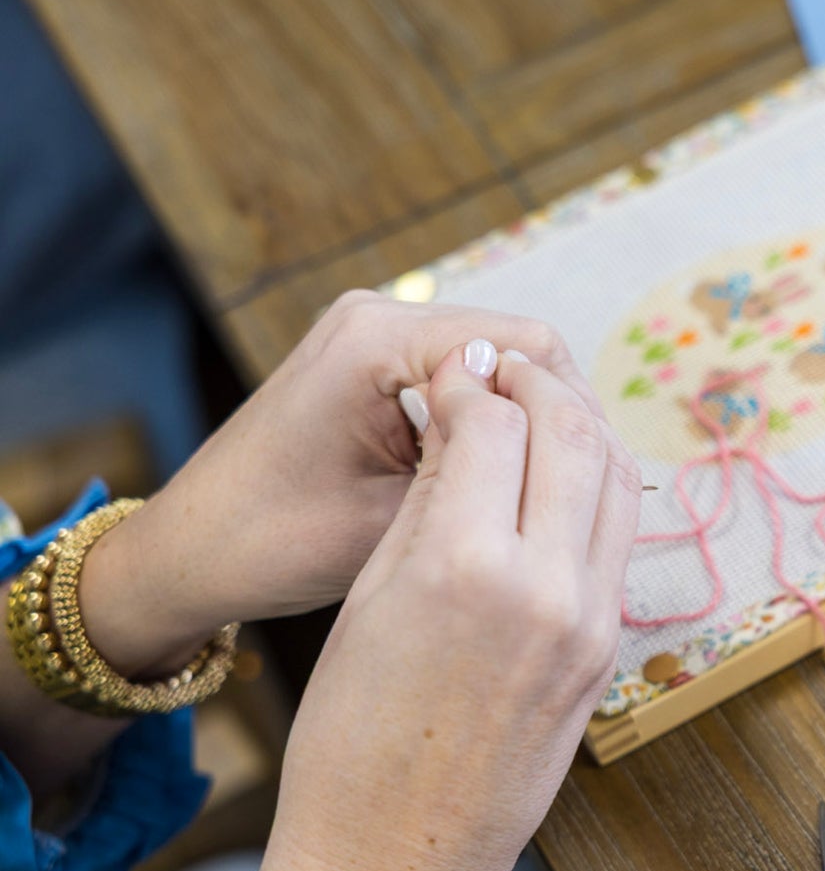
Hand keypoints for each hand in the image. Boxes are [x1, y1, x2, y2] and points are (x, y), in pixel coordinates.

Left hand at [82, 290, 604, 673]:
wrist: (183, 555)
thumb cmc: (273, 546)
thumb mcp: (398, 522)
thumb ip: (486, 479)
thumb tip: (583, 468)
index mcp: (379, 340)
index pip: (527, 349)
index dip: (572, 413)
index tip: (596, 483)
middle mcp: (376, 315)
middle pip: (517, 345)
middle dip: (554, 415)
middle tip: (583, 490)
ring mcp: (370, 331)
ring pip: (495, 360)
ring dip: (525, 419)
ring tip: (549, 488)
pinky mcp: (370, 358)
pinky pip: (458, 374)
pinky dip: (489, 420)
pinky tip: (506, 474)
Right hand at [222, 341, 639, 870]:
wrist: (394, 856)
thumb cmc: (352, 734)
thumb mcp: (372, 596)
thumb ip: (430, 499)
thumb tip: (464, 417)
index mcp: (464, 566)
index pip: (493, 422)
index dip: (469, 384)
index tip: (452, 374)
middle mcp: (545, 586)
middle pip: (571, 434)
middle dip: (538, 386)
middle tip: (504, 373)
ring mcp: (590, 620)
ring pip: (614, 478)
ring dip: (581, 427)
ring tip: (538, 412)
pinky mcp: (609, 649)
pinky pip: (617, 538)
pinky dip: (596, 489)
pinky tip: (559, 479)